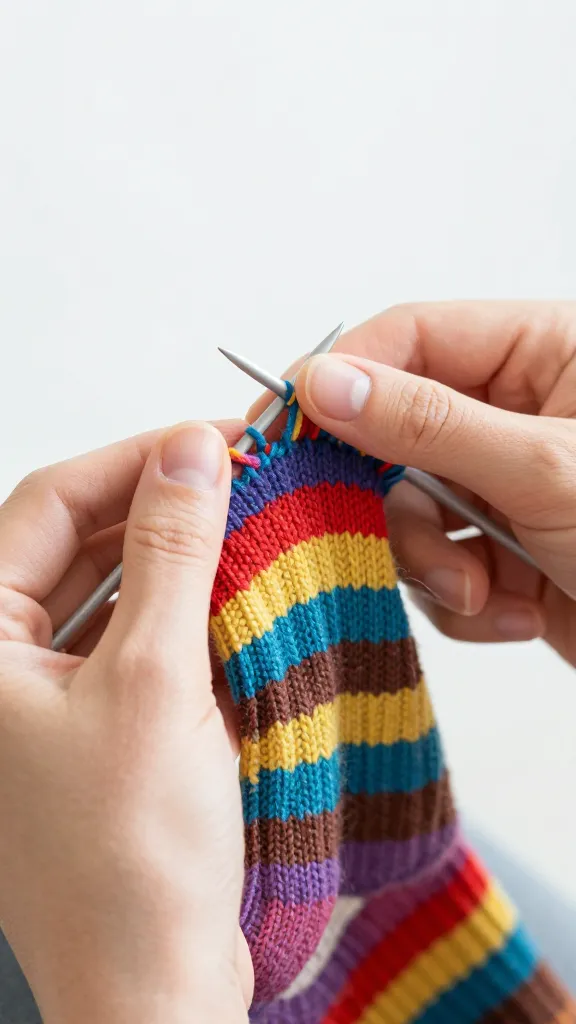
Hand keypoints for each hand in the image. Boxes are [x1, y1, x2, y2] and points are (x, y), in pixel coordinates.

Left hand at [0, 422, 251, 1022]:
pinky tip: (234, 593)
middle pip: (72, 541)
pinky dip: (184, 609)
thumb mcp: (154, 681)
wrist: (155, 990)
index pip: (42, 505)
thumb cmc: (132, 864)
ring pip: (107, 587)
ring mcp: (43, 698)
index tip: (205, 440)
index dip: (129, 460)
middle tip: (237, 474)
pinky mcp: (93, 725)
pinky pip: (133, 637)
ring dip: (176, 553)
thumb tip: (191, 453)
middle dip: (157, 503)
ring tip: (245, 523)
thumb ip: (169, 552)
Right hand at [251, 301, 575, 665]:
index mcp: (541, 352)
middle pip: (394, 435)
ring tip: (486, 592)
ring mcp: (506, 484)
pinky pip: (440, 565)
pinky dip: (466, 600)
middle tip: (388, 539)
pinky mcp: (504, 549)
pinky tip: (519, 614)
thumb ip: (430, 423)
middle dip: (395, 502)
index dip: (341, 379)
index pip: (408, 338)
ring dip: (433, 563)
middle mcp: (517, 412)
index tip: (288, 428)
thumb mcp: (548, 469)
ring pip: (409, 511)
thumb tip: (325, 381)